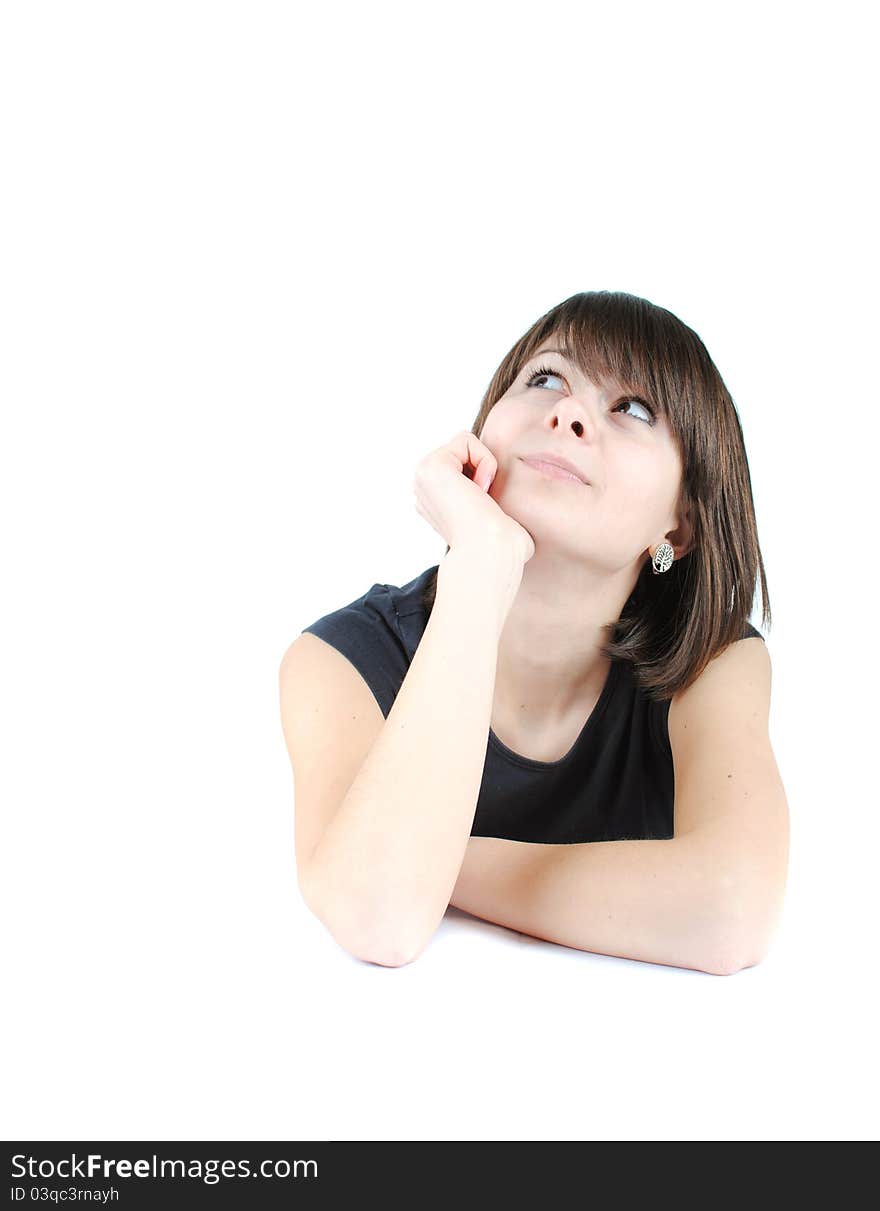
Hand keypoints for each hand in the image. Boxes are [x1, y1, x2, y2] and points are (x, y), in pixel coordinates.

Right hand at [413, 430, 534, 566]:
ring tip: (481, 498)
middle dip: (481, 470)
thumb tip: (497, 503)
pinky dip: (484, 461)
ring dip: (484, 467)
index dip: (483, 478)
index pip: (465, 462)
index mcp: (434, 499)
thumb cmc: (501, 545)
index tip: (483, 508)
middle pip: (464, 449)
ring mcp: (423, 476)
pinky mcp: (432, 465)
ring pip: (465, 443)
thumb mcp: (492, 516)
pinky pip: (466, 440)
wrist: (492, 553)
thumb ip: (487, 500)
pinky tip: (481, 490)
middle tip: (482, 503)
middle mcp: (423, 487)